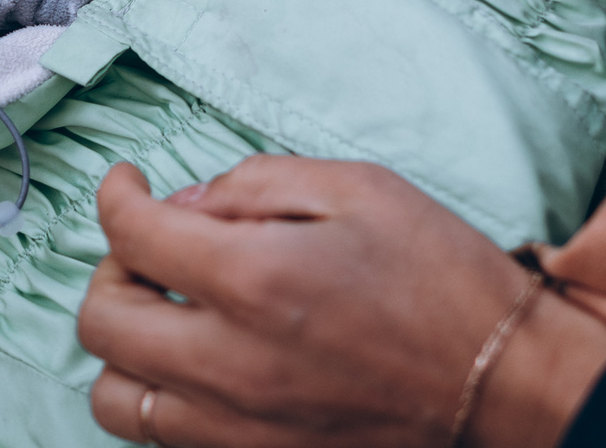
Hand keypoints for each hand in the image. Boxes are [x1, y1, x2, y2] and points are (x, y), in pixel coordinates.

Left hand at [80, 158, 605, 447]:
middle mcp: (233, 363)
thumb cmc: (441, 277)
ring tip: (167, 313)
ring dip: (125, 346)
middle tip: (148, 249)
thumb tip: (188, 205)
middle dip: (110, 271)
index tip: (127, 187)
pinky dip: (161, 395)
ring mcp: (240, 425)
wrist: (502, 379)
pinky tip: (201, 359)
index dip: (116, 198)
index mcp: (257, 280)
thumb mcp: (358, 188)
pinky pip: (166, 438)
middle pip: (103, 323)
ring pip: (116, 398)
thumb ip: (257, 183)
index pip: (133, 236)